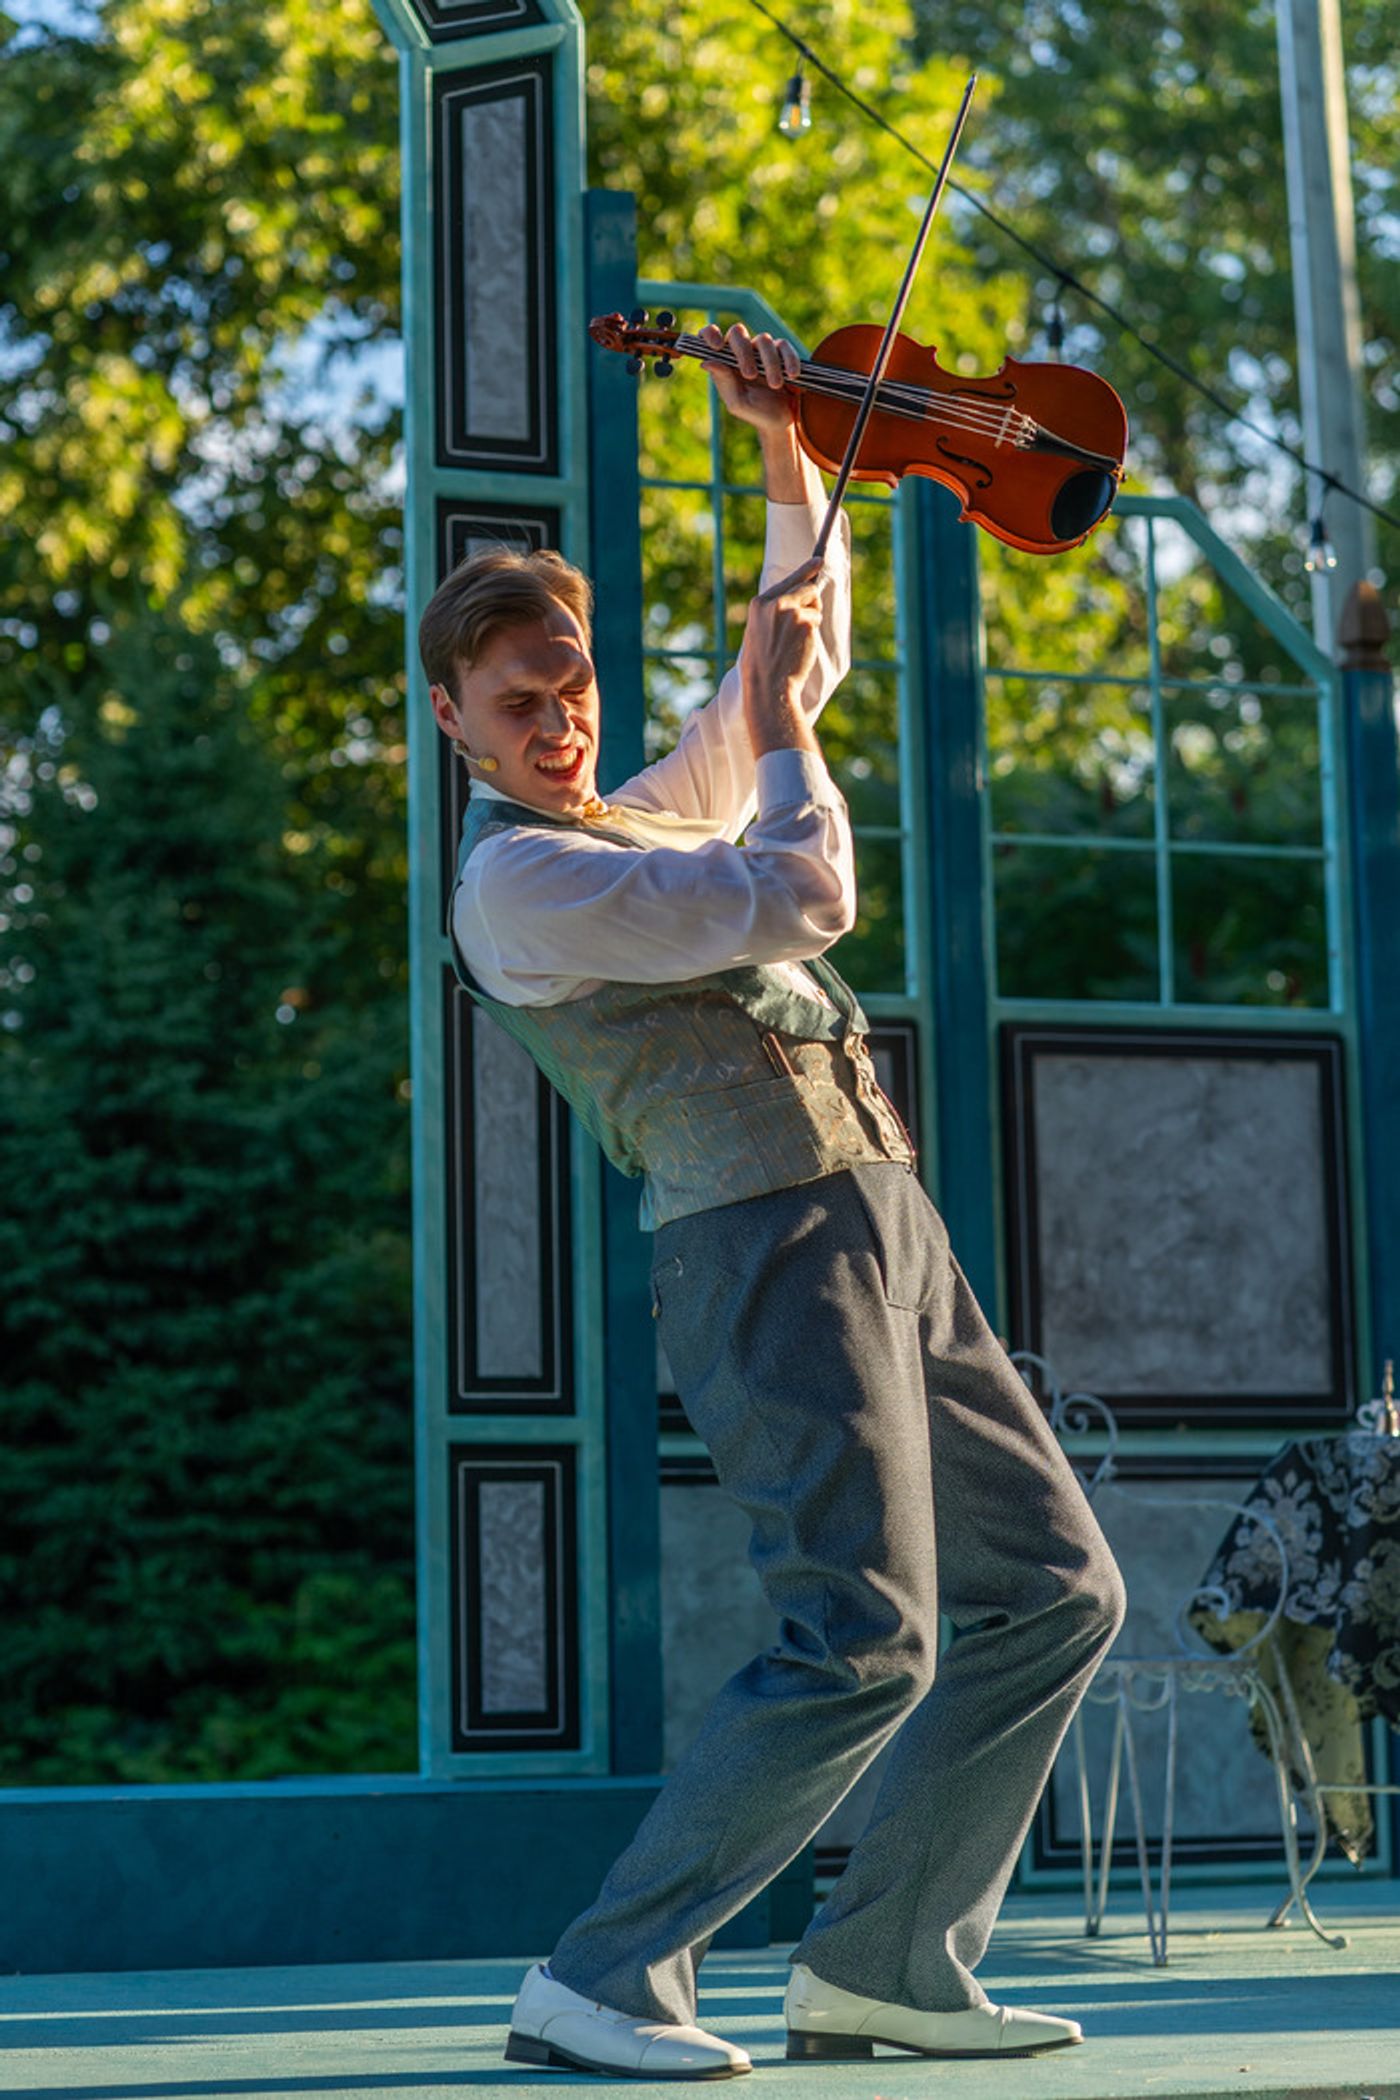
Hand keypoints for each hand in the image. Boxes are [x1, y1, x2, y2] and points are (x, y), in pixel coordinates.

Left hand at [698, 321, 799, 434]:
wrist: (780, 421)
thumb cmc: (754, 411)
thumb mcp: (737, 402)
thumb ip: (723, 381)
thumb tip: (706, 362)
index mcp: (724, 360)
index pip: (710, 335)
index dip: (710, 334)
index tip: (716, 345)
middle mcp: (741, 350)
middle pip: (737, 332)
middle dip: (743, 352)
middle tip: (750, 375)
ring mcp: (761, 349)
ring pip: (763, 340)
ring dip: (770, 363)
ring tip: (775, 385)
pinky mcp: (781, 352)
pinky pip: (783, 346)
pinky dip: (789, 359)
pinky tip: (792, 375)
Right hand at [740, 555, 826, 756]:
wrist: (768, 686)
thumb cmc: (763, 663)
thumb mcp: (759, 631)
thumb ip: (775, 612)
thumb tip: (801, 597)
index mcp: (759, 604)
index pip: (786, 581)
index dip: (804, 570)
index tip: (819, 559)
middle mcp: (775, 602)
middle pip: (806, 588)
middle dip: (811, 601)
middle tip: (804, 622)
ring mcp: (791, 611)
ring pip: (815, 604)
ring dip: (812, 619)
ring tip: (795, 640)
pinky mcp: (806, 622)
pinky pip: (817, 620)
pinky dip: (812, 633)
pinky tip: (800, 646)